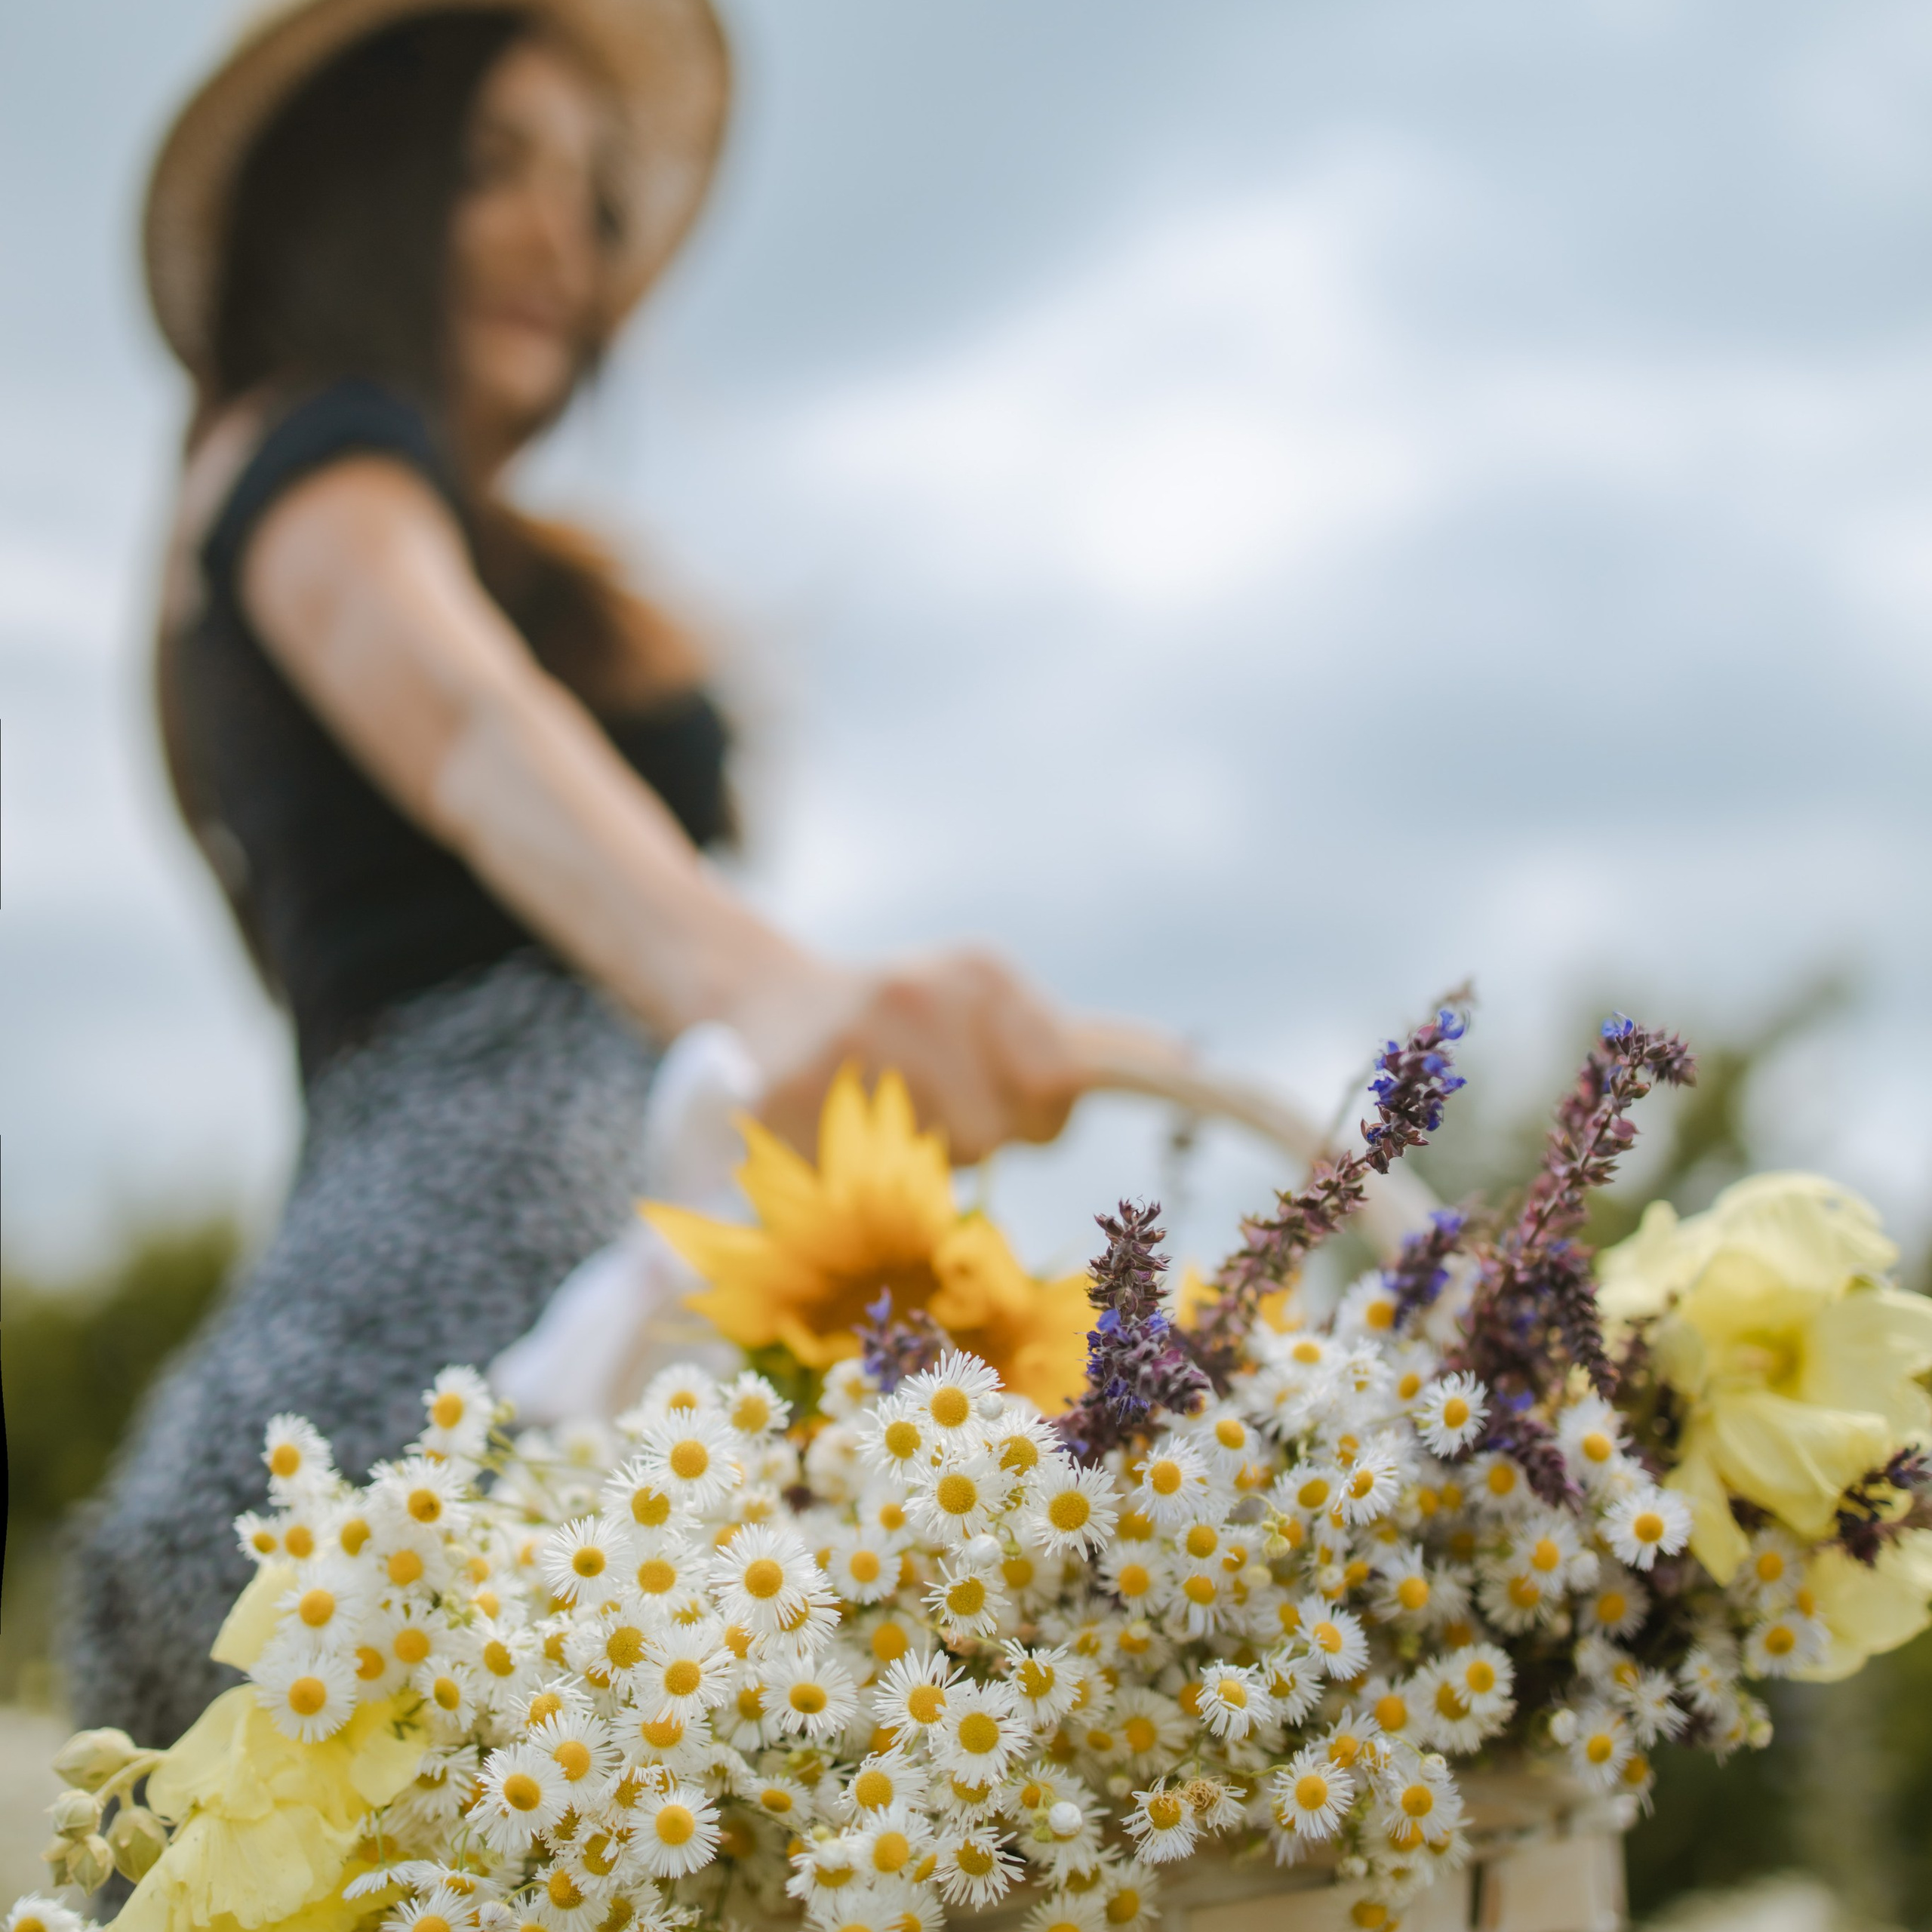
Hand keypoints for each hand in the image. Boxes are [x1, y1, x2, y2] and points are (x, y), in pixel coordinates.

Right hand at [739, 948, 1087, 1164]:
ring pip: (926, 1163)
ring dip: (911, 1160)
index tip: (1000, 1093)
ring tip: (875, 1111)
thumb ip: (1086, 1042)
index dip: (1036, 1111)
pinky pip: (857, 1179)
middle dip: (969, 1135)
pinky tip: (829, 1133)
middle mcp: (915, 994)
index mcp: (979, 971)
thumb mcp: (993, 1006)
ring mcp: (847, 1044)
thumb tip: (1186, 1059)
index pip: (1059, 1081)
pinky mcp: (783, 1099)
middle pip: (994, 1132)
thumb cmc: (908, 1023)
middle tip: (920, 1099)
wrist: (760, 1001)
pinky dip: (850, 1175)